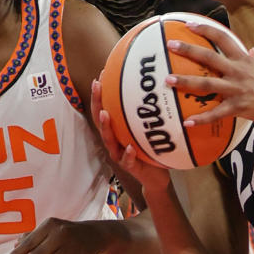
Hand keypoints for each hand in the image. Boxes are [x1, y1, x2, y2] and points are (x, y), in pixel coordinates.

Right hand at [91, 79, 170, 194]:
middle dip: (97, 103)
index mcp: (116, 131)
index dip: (99, 94)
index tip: (100, 75)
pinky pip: (127, 160)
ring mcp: (120, 155)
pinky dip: (128, 154)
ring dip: (106, 127)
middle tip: (97, 86)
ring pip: (109, 140)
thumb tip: (154, 88)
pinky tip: (130, 148)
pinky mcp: (130, 167)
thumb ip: (145, 114)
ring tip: (105, 114)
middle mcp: (114, 141)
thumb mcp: (147, 129)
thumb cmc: (149, 149)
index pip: (103, 109)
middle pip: (100, 121)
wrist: (156, 177)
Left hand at [164, 20, 253, 128]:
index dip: (205, 29)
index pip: (222, 37)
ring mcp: (237, 89)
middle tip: (170, 45)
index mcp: (244, 59)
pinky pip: (216, 114)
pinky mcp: (239, 107)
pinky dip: (201, 119)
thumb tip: (250, 49)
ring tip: (168, 80)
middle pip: (209, 57)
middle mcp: (238, 71)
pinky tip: (187, 122)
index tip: (188, 24)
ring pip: (207, 83)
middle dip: (188, 50)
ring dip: (186, 82)